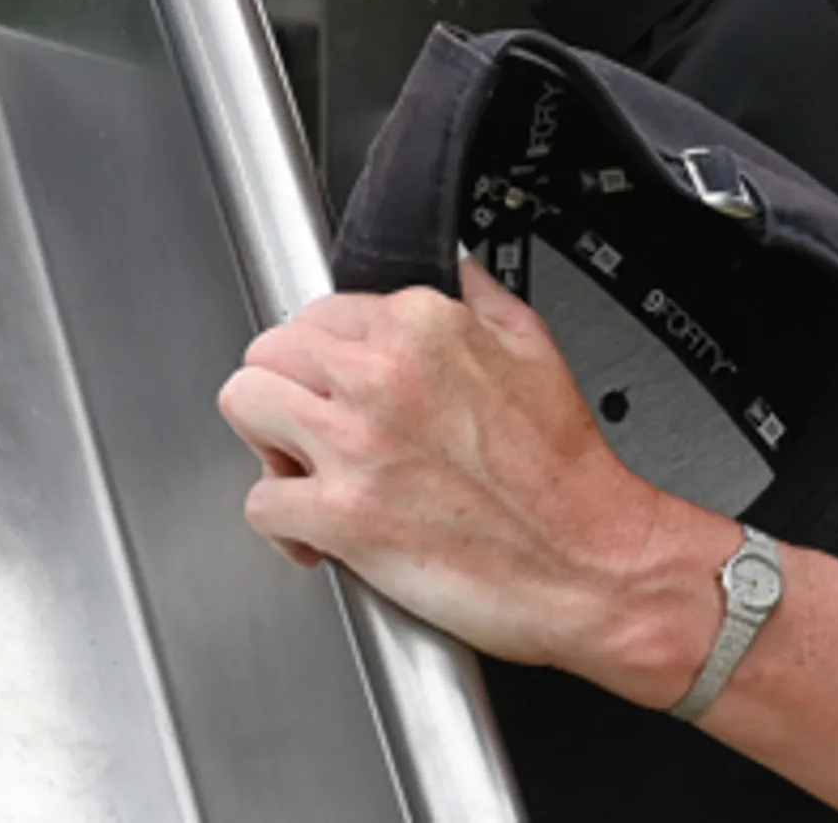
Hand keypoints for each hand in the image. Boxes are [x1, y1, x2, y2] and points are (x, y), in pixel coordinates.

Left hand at [216, 262, 696, 682]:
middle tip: (313, 429)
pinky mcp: (344, 517)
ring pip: (245, 405)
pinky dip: (283, 523)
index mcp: (419, 328)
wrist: (593, 565)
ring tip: (303, 469)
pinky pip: (261, 501)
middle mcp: (379, 375)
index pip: (317, 312)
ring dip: (268, 442)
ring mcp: (355, 445)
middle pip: (267, 350)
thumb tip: (454, 272)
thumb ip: (480, 298)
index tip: (342, 389)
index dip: (325, 358)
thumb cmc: (566, 476)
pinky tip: (316, 532)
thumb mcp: (534, 347)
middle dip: (284, 390)